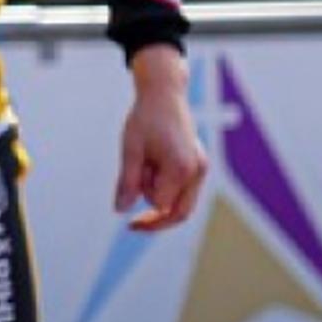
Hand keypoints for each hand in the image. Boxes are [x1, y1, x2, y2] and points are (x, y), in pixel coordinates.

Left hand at [115, 49, 204, 230]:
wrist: (164, 95)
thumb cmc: (145, 119)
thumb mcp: (130, 150)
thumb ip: (127, 182)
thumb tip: (120, 211)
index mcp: (181, 168)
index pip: (160, 204)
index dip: (142, 200)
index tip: (128, 196)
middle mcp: (197, 171)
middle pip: (181, 213)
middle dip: (156, 221)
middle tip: (132, 227)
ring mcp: (201, 168)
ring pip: (183, 204)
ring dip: (159, 197)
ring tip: (143, 168)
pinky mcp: (198, 164)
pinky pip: (184, 190)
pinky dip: (166, 189)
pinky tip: (150, 172)